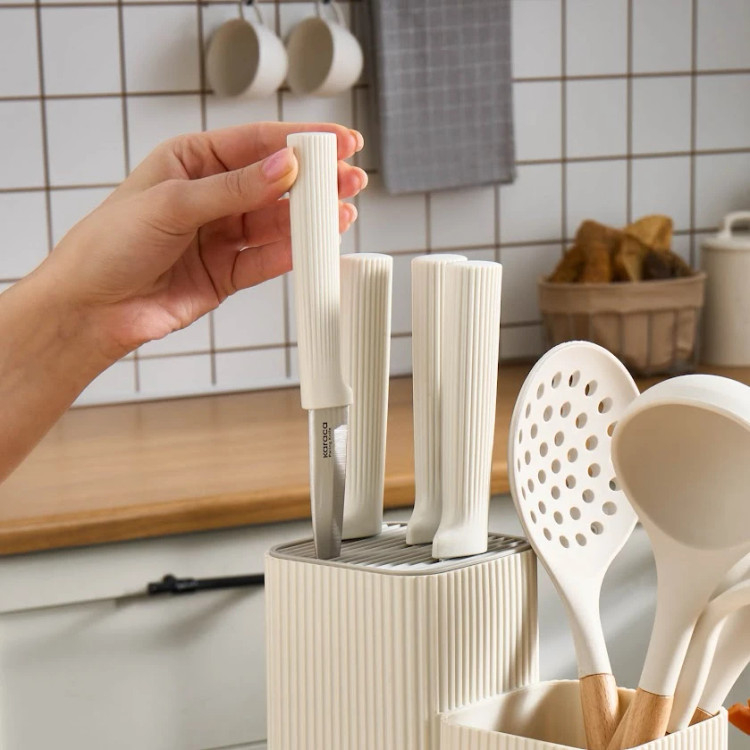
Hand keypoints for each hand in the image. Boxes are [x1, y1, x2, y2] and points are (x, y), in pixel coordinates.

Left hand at [40, 121, 366, 360]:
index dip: (300, 140)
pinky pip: (268, 259)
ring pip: (277, 222)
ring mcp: (222, 235)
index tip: (338, 142)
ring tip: (344, 213)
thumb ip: (233, 189)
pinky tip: (317, 244)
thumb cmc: (109, 245)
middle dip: (316, 180)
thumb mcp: (171, 204)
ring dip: (310, 218)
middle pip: (274, 183)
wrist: (91, 309)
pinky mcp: (228, 272)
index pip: (256, 143)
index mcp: (192, 161)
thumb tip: (284, 168)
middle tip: (351, 178)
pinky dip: (294, 253)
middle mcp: (212, 196)